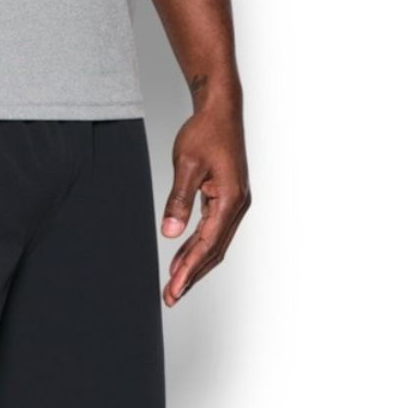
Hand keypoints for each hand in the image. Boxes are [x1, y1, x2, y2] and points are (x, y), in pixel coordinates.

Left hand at [160, 106, 250, 305]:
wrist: (220, 109)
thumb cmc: (205, 131)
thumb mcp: (187, 165)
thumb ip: (179, 200)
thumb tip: (170, 233)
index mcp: (230, 199)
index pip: (207, 244)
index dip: (189, 270)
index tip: (173, 289)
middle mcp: (237, 205)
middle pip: (213, 251)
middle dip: (191, 276)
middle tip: (170, 298)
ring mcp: (233, 204)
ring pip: (213, 245)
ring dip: (193, 266)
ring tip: (173, 287)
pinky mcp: (226, 200)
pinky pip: (211, 232)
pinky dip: (195, 248)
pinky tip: (180, 261)